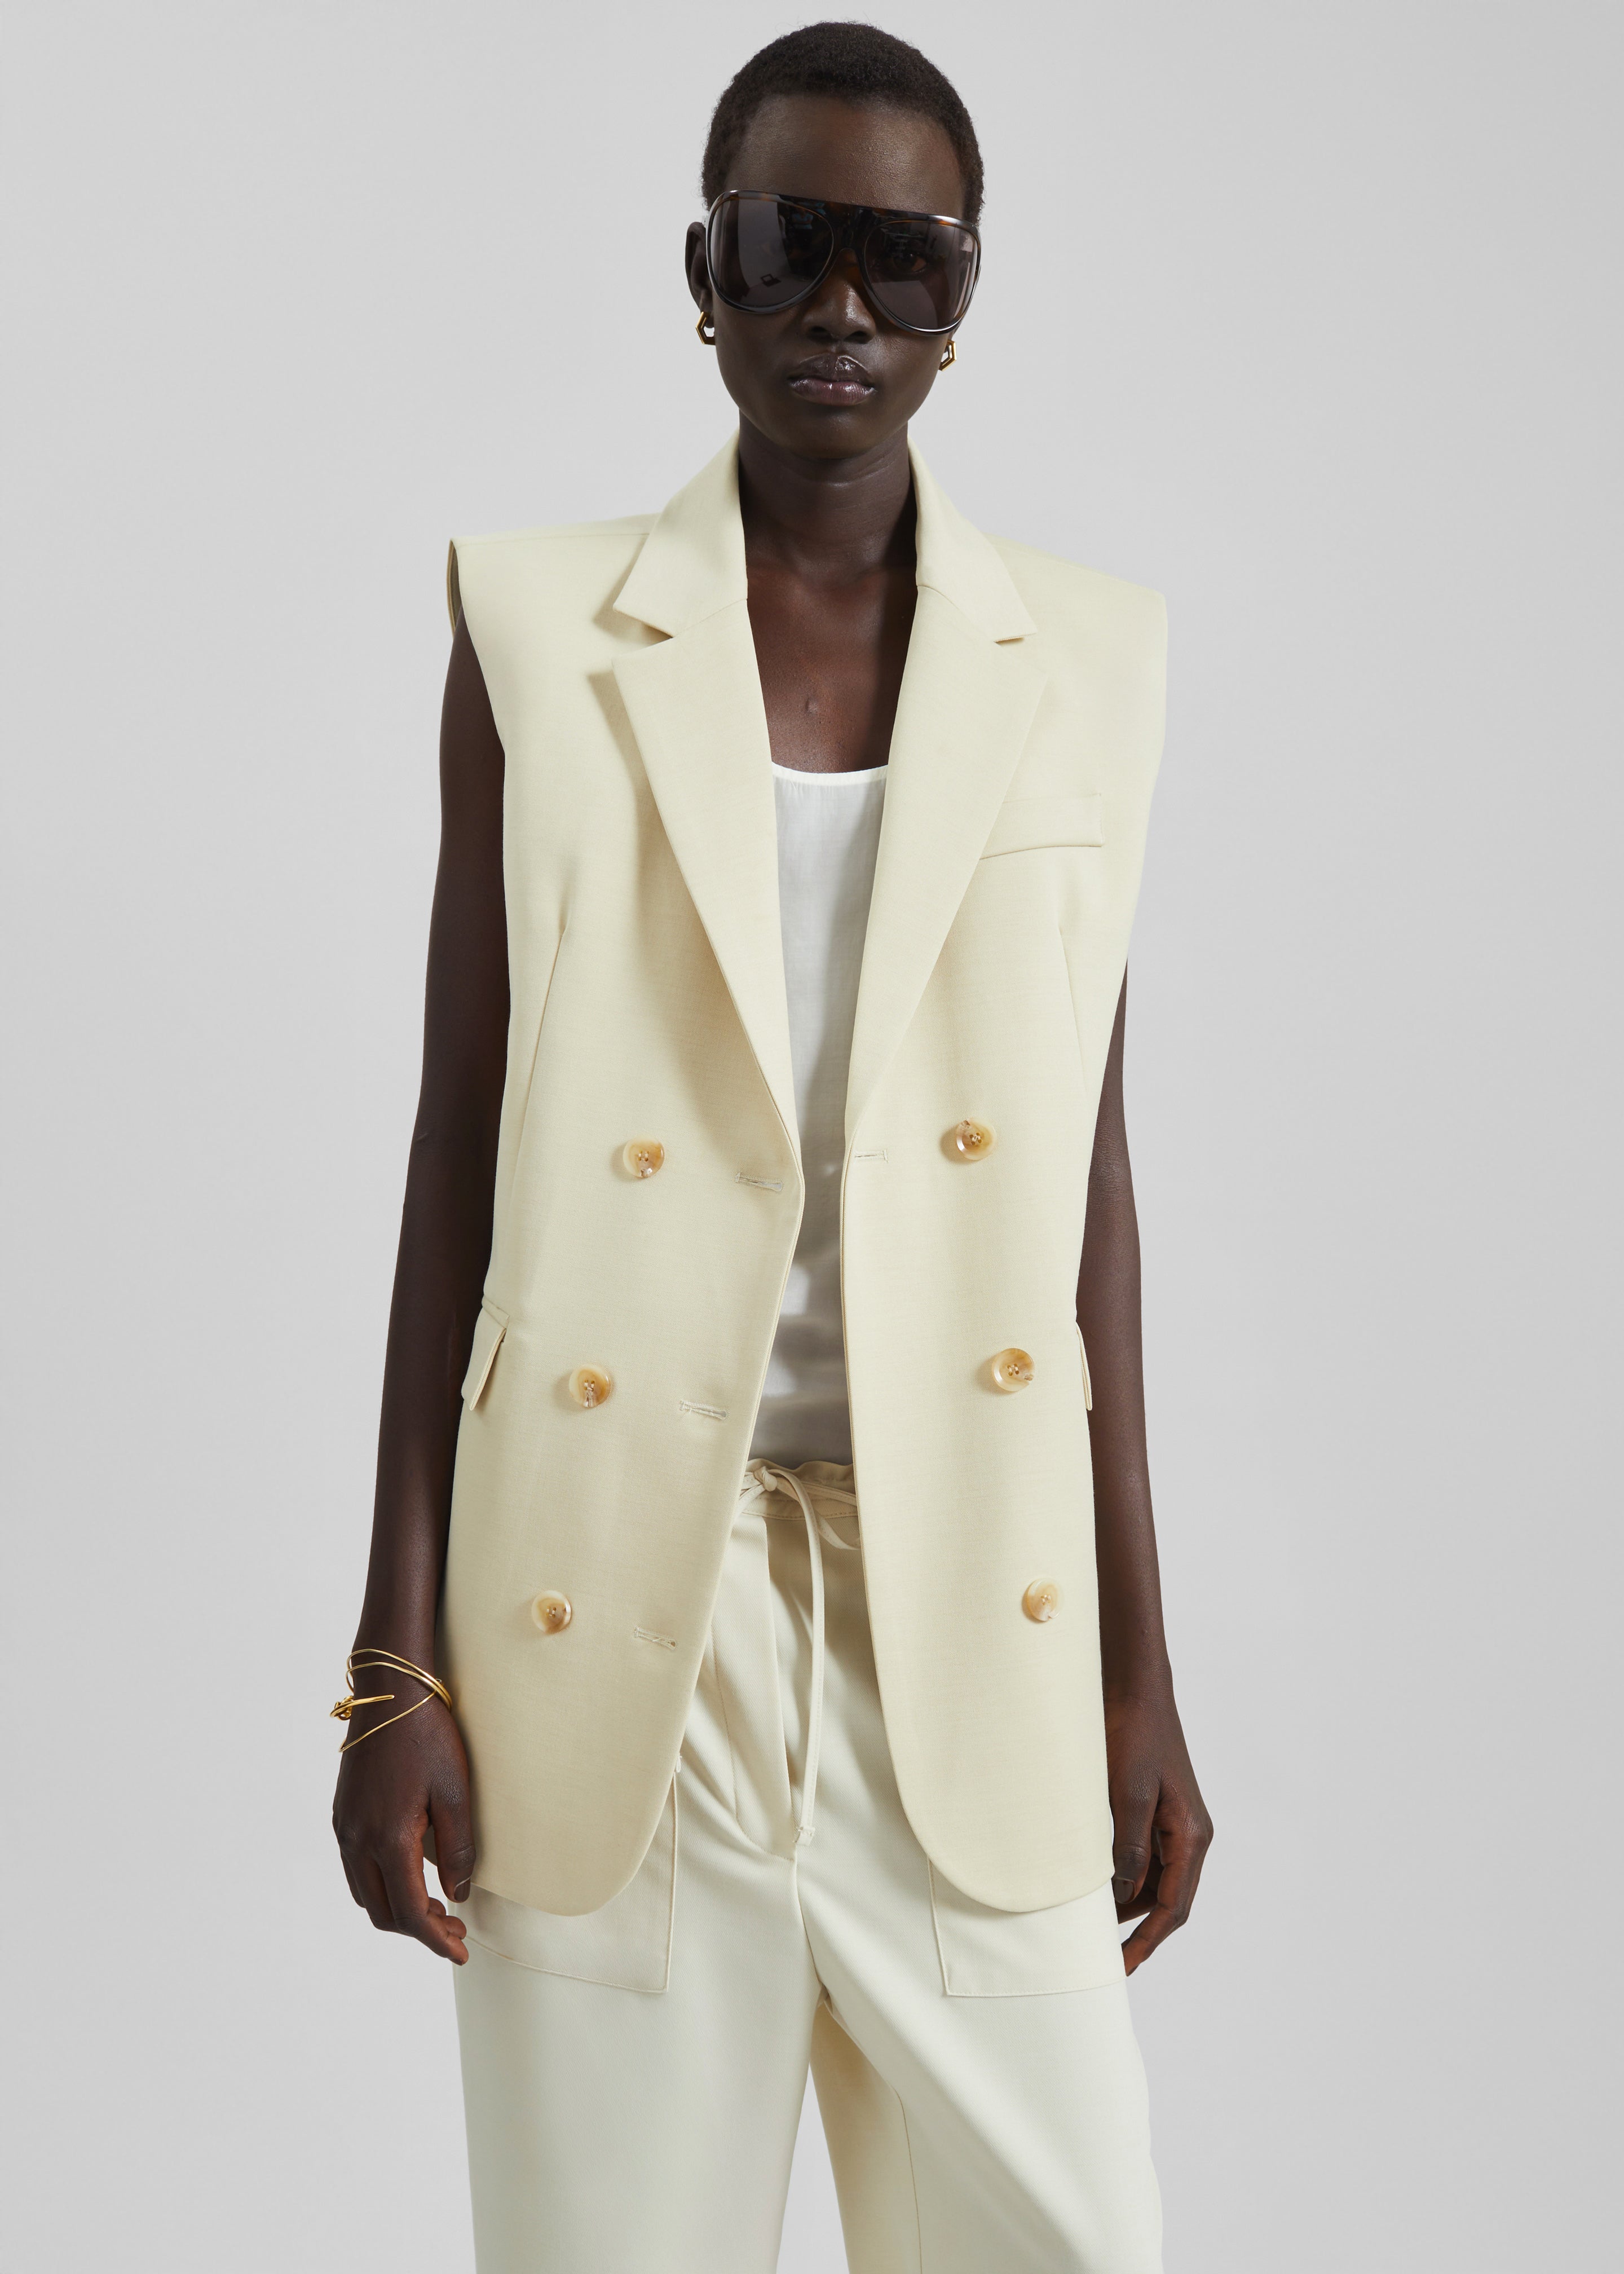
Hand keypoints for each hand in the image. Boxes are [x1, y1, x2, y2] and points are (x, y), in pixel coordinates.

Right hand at [332, 1674, 475, 1964]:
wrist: (388, 1692)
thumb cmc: (428, 1736)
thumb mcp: (456, 1792)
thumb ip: (458, 1850)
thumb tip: (457, 1895)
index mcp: (387, 1839)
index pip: (410, 1913)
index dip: (436, 1940)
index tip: (461, 1952)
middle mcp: (356, 1841)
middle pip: (382, 1913)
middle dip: (419, 1930)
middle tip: (455, 1927)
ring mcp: (344, 1828)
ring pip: (365, 1895)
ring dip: (398, 1910)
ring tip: (436, 1907)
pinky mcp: (342, 1815)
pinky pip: (355, 1870)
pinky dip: (381, 1886)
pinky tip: (410, 1875)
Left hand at [1104, 1687, 1212, 1973]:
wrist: (1134, 1689)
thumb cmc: (1135, 1735)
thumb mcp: (1129, 1793)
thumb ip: (1129, 1847)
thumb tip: (1123, 1895)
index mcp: (1191, 1835)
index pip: (1173, 1906)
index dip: (1148, 1940)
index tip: (1123, 1967)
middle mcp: (1189, 1835)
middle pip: (1166, 1899)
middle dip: (1136, 1928)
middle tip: (1098, 1952)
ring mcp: (1173, 1824)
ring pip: (1153, 1880)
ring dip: (1126, 1901)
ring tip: (1089, 1922)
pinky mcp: (1155, 1812)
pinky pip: (1142, 1857)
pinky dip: (1121, 1874)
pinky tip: (1094, 1882)